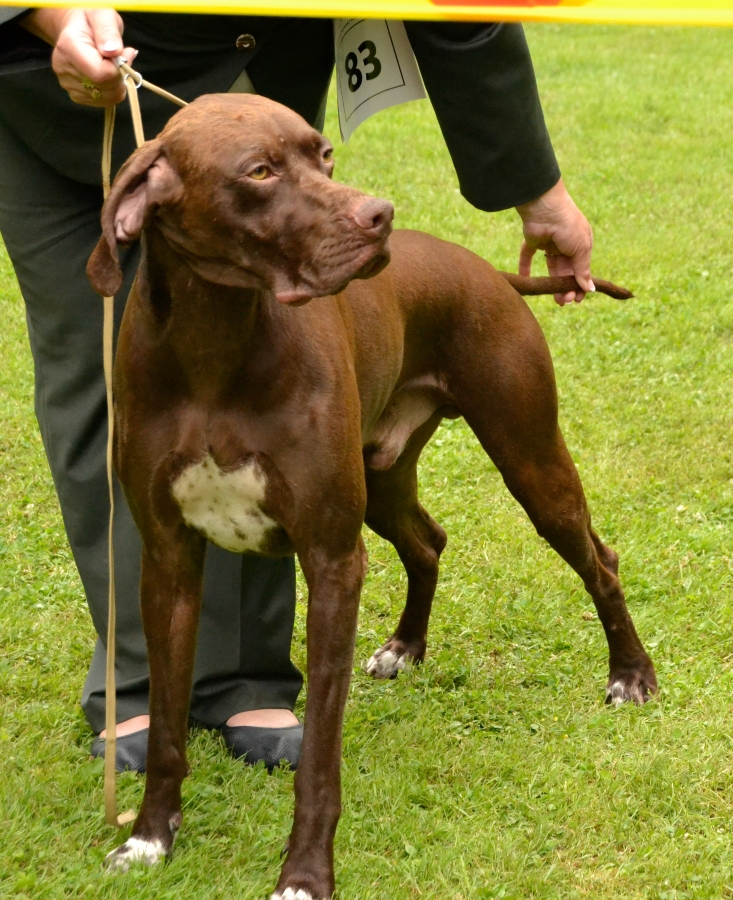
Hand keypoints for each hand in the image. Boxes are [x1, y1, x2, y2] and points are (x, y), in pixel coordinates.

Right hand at [21, 7, 136, 107]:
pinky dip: (112, 91)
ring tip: (112, 64)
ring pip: (107, 98)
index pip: (101, 74)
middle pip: (105, 88)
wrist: (75, 28)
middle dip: (121, 76)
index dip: (120, 69)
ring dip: (118, 84)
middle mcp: (63, 68)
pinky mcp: (75, 95)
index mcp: (68, 47)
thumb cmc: (90, 19)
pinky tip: (107, 75)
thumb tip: (113, 51)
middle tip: (121, 57)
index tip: (125, 53)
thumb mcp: (102, 14)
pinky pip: (103, 102)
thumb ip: (108, 31)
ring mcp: (68, 84)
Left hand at [515, 178, 593, 305]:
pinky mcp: (533, 240)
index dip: (580, 284)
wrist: (545, 208)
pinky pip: (528, 256)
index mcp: (582, 243)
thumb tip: (590, 289)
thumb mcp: (580, 249)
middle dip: (567, 287)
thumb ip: (583, 270)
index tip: (578, 299)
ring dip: (553, 283)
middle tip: (566, 301)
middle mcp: (567, 244)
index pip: (581, 268)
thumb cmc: (568, 226)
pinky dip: (525, 268)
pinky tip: (525, 280)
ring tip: (557, 300)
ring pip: (551, 267)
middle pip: (567, 270)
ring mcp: (550, 242)